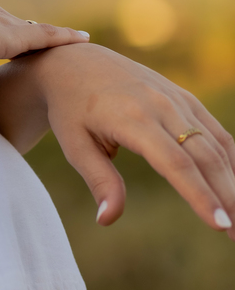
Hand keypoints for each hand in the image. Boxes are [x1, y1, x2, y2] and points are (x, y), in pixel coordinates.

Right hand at [0, 0, 89, 59]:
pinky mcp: (9, 36)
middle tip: (45, 37)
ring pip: (31, 29)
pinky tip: (83, 39)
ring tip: (72, 40)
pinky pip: (46, 36)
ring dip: (51, 36)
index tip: (0, 37)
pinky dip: (64, 38)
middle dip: (24, 31)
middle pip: (10, 24)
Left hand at [32, 44, 234, 233]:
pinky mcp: (186, 98)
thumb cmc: (71, 109)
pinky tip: (234, 187)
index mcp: (133, 118)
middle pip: (205, 157)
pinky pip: (215, 131)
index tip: (219, 226)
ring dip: (233, 182)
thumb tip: (107, 220)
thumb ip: (98, 181)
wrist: (75, 63)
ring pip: (217, 145)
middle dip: (227, 197)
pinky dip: (230, 159)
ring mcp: (178, 99)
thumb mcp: (75, 145)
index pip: (176, 164)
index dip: (200, 195)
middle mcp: (162, 105)